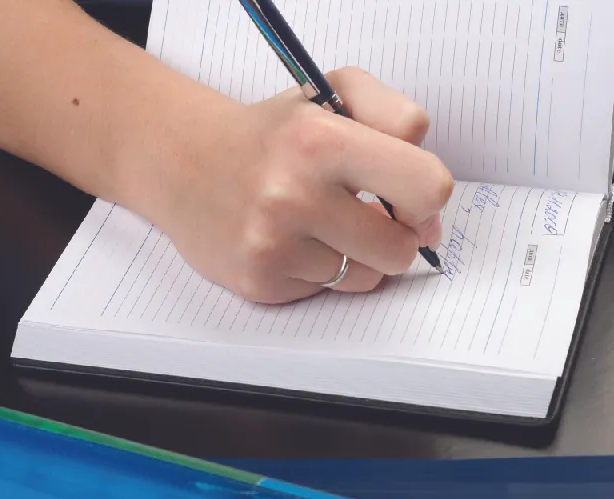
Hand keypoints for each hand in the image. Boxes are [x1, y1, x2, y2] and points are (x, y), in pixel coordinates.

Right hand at [131, 67, 453, 303]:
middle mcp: (292, 196)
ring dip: (359, 254)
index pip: (427, 187)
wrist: (183, 161)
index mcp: (320, 140)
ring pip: (369, 277)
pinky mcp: (259, 282)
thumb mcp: (336, 91)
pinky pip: (330, 291)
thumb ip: (398, 118)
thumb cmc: (272, 131)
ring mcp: (272, 246)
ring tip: (323, 223)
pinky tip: (294, 241)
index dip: (427, 196)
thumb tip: (430, 204)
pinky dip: (323, 269)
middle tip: (369, 212)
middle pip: (402, 249)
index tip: (407, 194)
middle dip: (396, 234)